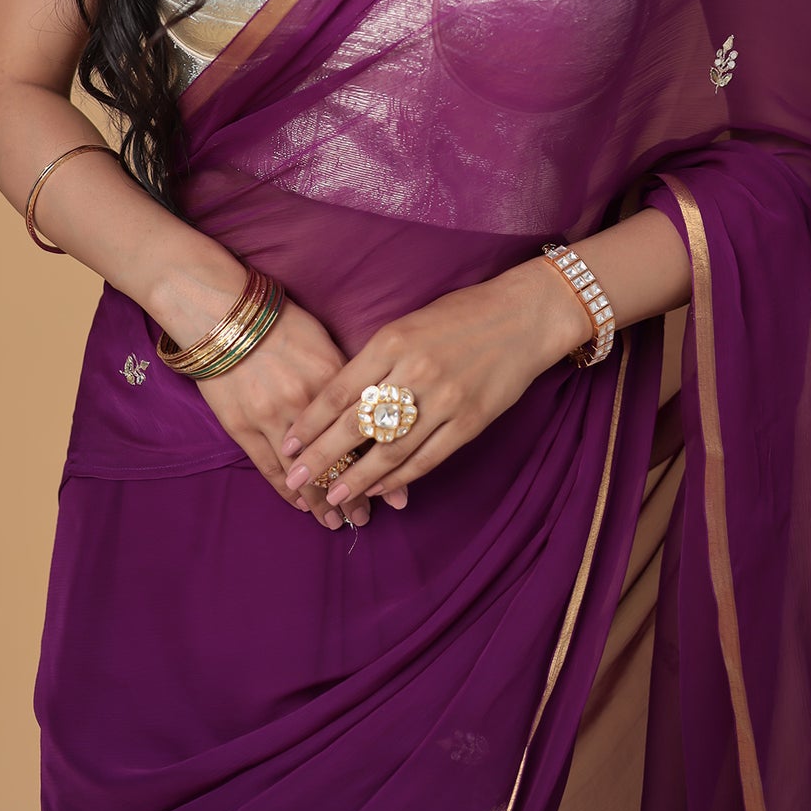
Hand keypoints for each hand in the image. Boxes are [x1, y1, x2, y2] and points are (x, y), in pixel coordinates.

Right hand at [193, 296, 378, 531]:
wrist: (222, 313)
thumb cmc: (278, 322)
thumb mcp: (323, 341)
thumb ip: (347, 379)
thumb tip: (374, 411)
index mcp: (332, 377)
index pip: (365, 433)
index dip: (383, 467)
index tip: (397, 493)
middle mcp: (305, 402)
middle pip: (338, 460)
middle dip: (356, 495)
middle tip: (367, 518)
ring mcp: (271, 417)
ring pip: (304, 473)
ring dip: (322, 503)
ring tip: (337, 522)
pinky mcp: (242, 427)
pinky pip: (270, 469)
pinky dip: (288, 492)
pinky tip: (302, 506)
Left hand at [279, 263, 588, 509]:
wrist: (522, 318)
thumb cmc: (459, 315)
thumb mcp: (408, 323)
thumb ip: (376, 359)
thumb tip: (339, 400)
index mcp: (392, 342)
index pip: (339, 390)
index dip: (311, 422)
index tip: (289, 443)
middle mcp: (415, 372)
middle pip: (357, 425)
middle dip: (322, 457)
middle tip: (297, 479)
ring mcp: (444, 400)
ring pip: (390, 450)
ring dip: (358, 478)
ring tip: (333, 495)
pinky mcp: (470, 421)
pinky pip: (427, 458)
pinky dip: (400, 478)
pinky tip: (380, 489)